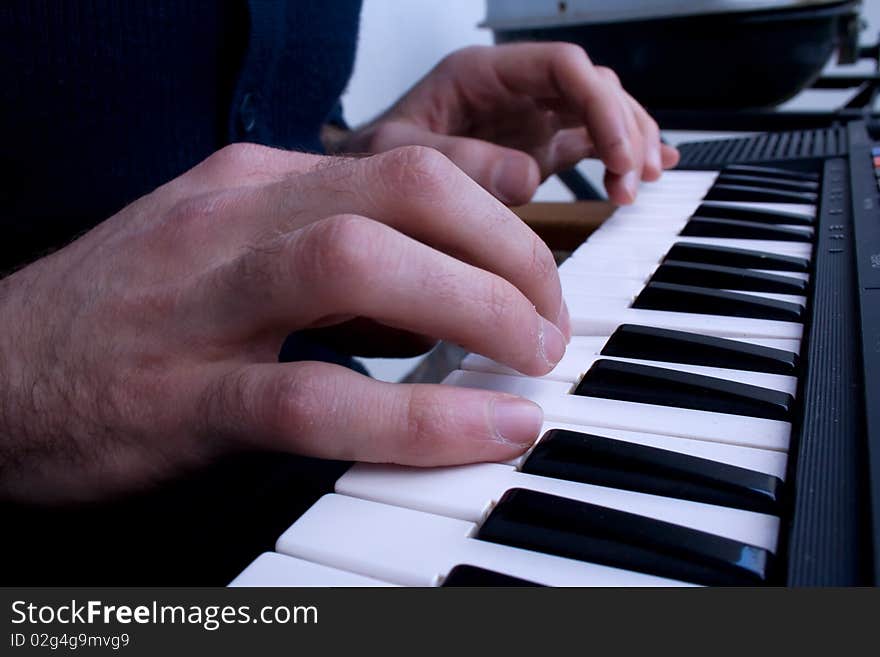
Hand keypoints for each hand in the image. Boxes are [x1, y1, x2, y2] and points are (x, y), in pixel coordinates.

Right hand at [0, 144, 567, 502]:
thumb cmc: (128, 314)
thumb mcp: (238, 249)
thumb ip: (340, 246)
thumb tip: (451, 264)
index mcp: (255, 186)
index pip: (411, 166)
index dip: (500, 215)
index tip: (542, 269)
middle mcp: (236, 222)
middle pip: (406, 193)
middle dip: (506, 252)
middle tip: (549, 321)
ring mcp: (205, 303)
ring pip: (364, 263)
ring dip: (475, 306)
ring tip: (531, 358)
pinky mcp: (183, 397)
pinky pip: (318, 396)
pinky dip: (416, 417)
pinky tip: (484, 429)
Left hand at [337, 43, 678, 205]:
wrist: (360, 180)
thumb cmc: (370, 157)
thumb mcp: (397, 154)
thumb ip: (456, 160)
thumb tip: (526, 177)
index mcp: (481, 74)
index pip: (563, 67)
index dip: (601, 106)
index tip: (619, 156)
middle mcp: (511, 89)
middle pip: (592, 87)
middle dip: (624, 128)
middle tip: (633, 181)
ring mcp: (525, 118)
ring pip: (598, 113)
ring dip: (627, 144)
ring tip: (636, 188)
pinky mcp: (532, 148)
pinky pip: (587, 143)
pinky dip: (617, 155)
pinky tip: (645, 171)